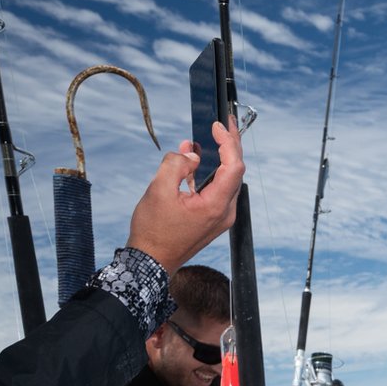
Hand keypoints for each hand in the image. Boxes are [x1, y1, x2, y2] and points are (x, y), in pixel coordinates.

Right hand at [127, 118, 244, 274]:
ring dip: (218, 158)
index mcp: (216, 205)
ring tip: (208, 138)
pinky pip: (217, 190)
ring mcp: (221, 216)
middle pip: (235, 172)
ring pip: (227, 180)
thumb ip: (175, 166)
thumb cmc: (153, 231)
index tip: (217, 126)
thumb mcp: (158, 191)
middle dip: (230, 145)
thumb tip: (191, 155)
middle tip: (222, 124)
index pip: (234, 167)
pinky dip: (210, 173)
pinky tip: (196, 161)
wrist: (151, 261)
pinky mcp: (213, 218)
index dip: (228, 143)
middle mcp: (225, 211)